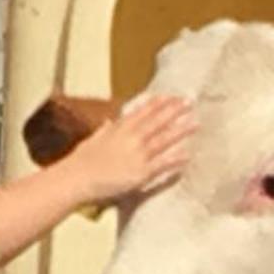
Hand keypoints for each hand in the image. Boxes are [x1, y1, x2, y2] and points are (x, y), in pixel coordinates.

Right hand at [69, 94, 196, 205]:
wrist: (77, 177)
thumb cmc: (81, 162)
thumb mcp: (92, 140)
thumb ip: (104, 130)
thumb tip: (109, 122)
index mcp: (119, 128)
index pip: (143, 112)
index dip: (158, 104)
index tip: (170, 96)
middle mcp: (131, 138)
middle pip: (157, 121)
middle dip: (174, 110)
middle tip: (190, 101)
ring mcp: (137, 155)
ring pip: (163, 139)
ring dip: (180, 130)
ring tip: (195, 123)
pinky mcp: (141, 173)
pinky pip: (162, 165)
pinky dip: (175, 159)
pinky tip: (188, 154)